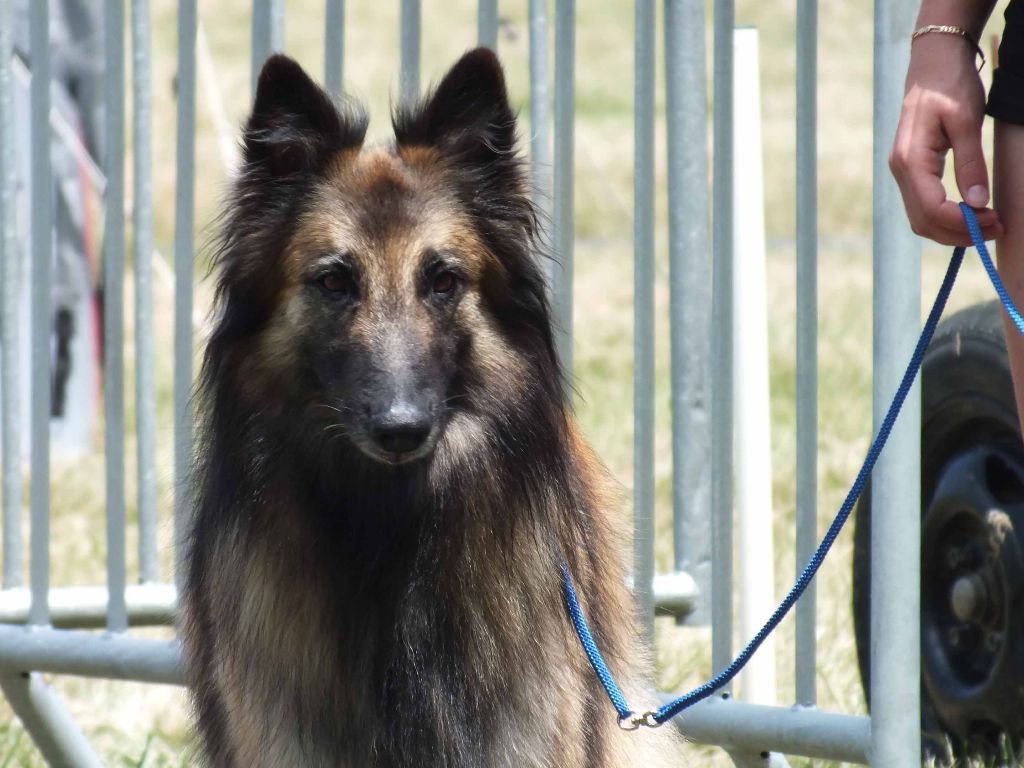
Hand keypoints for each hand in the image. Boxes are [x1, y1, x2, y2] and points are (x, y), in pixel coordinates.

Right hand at [889, 32, 1003, 244]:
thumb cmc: (951, 86)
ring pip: (921, 218)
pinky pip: (923, 205)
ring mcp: (903, 172)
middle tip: (996, 229)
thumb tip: (978, 203)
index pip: (931, 208)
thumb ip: (970, 163)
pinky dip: (945, 217)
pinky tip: (969, 213)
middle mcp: (900, 170)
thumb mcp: (966, 122)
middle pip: (923, 221)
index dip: (963, 223)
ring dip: (952, 229)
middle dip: (959, 233)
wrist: (933, 64)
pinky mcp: (911, 171)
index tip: (995, 220)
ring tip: (986, 224)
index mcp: (910, 160)